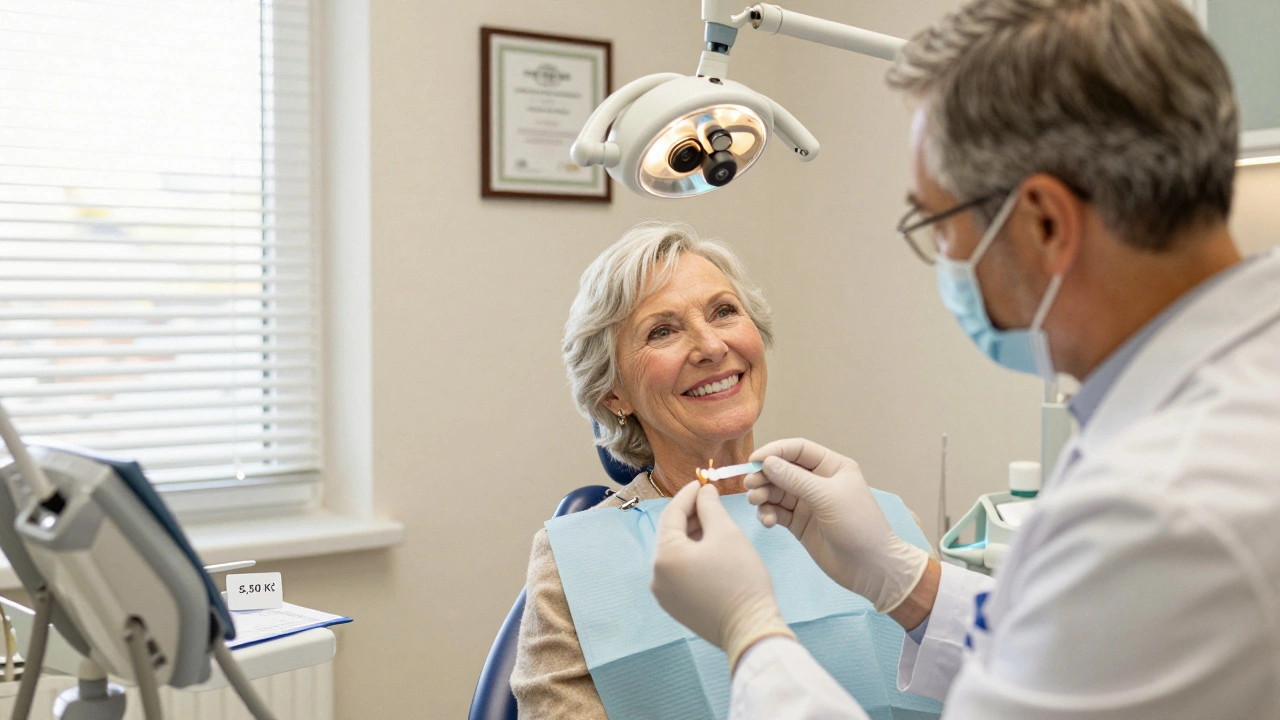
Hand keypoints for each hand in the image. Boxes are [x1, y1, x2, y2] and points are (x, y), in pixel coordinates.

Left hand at [651, 482, 795, 671]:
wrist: (751, 628)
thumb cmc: (740, 579)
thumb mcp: (726, 533)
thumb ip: (710, 506)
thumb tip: (704, 491)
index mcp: (664, 556)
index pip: (672, 513)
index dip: (689, 493)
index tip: (703, 481)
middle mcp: (656, 576)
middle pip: (671, 533)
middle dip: (691, 514)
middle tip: (711, 499)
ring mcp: (664, 594)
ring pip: (675, 553)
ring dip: (692, 534)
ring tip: (714, 522)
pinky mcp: (675, 605)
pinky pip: (679, 571)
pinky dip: (692, 555)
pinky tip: (711, 548)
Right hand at [747, 438, 928, 613]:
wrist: (871, 567)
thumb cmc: (857, 525)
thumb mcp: (827, 497)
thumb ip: (795, 479)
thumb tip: (767, 462)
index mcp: (831, 466)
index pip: (797, 450)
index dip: (774, 452)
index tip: (753, 460)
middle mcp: (818, 481)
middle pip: (782, 470)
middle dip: (764, 476)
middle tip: (749, 486)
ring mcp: (807, 503)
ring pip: (776, 491)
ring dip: (763, 495)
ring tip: (757, 503)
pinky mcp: (799, 523)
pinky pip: (777, 512)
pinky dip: (768, 514)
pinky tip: (768, 522)